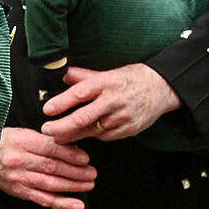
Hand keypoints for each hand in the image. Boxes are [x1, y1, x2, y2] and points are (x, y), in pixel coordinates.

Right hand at [0, 127, 95, 208]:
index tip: (84, 157)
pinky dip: (62, 203)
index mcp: (21, 142)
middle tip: (91, 172)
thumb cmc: (4, 144)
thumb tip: (70, 146)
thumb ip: (44, 139)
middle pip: (53, 167)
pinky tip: (76, 204)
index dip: (70, 154)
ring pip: (51, 184)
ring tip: (88, 184)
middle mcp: (19, 161)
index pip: (49, 148)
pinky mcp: (21, 192)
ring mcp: (20, 178)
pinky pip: (44, 200)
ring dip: (73, 186)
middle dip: (76, 171)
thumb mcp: (22, 133)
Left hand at [40, 64, 180, 143]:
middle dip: (61, 127)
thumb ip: (84, 76)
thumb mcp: (108, 72)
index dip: (61, 102)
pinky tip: (84, 134)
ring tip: (58, 137)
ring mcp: (122, 117)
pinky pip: (104, 137)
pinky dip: (92, 136)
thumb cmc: (131, 79)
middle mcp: (114, 100)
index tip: (47, 110)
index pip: (80, 93)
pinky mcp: (129, 130)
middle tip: (47, 129)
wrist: (162, 88)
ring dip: (73, 135)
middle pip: (83, 118)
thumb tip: (63, 74)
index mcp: (107, 82)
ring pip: (92, 131)